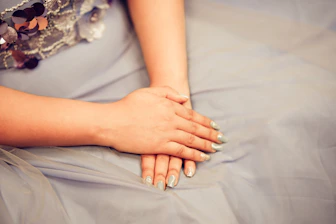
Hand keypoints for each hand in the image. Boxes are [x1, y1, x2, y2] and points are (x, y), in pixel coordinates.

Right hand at [96, 87, 223, 160]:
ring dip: (206, 145)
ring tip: (216, 149)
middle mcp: (171, 120)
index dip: (206, 122)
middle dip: (210, 134)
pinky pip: (181, 151)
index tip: (215, 126)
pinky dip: (193, 155)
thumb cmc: (128, 105)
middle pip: (196, 128)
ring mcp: (166, 133)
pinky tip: (202, 157)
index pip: (193, 115)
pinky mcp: (160, 146)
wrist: (112, 121)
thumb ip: (168, 93)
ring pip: (192, 140)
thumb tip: (185, 99)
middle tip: (221, 139)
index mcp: (169, 106)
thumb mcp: (149, 92)